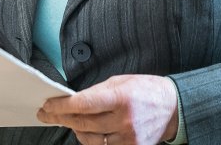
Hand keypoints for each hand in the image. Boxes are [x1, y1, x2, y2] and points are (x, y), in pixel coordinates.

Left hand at [37, 74, 178, 144]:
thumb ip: (97, 92)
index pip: (84, 103)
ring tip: (68, 121)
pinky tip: (85, 132)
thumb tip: (72, 100)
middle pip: (83, 123)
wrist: (173, 108)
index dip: (61, 106)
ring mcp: (128, 138)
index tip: (47, 105)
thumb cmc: (146, 90)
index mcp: (121, 97)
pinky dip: (90, 140)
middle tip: (46, 114)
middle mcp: (124, 120)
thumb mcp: (121, 81)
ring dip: (74, 130)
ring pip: (89, 139)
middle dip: (61, 118)